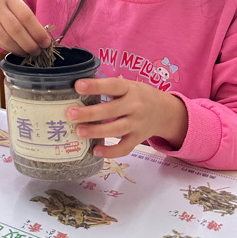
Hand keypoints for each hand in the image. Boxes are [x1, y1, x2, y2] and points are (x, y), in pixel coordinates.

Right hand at [0, 0, 52, 54]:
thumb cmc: (2, 5)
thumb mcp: (13, 3)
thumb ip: (26, 17)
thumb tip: (43, 38)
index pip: (26, 16)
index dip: (38, 32)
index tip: (46, 43)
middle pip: (15, 29)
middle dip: (29, 43)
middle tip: (38, 51)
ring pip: (6, 38)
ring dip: (19, 49)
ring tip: (28, 53)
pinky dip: (9, 48)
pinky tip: (17, 50)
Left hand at [67, 78, 188, 158]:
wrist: (165, 111)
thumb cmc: (138, 95)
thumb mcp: (127, 86)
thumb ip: (108, 88)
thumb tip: (77, 88)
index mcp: (129, 88)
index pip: (112, 86)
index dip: (95, 86)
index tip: (77, 86)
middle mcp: (135, 106)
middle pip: (111, 110)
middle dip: (90, 113)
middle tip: (70, 114)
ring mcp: (137, 124)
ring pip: (116, 129)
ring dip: (96, 132)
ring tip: (78, 131)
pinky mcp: (138, 139)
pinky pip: (124, 148)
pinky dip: (110, 152)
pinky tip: (95, 150)